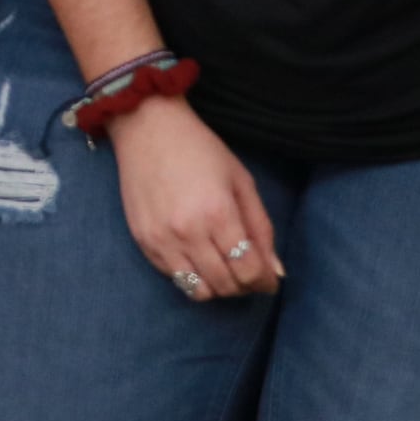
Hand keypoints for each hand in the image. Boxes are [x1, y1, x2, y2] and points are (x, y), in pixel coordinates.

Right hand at [103, 97, 278, 301]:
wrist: (148, 129)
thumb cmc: (200, 149)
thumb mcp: (241, 181)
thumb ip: (260, 227)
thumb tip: (275, 271)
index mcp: (218, 214)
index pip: (248, 271)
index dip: (264, 281)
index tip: (268, 280)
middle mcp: (189, 233)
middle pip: (226, 286)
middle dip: (245, 286)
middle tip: (249, 273)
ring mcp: (162, 240)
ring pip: (199, 291)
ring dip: (219, 287)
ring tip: (224, 270)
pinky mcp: (144, 243)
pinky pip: (174, 278)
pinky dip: (193, 277)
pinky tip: (199, 258)